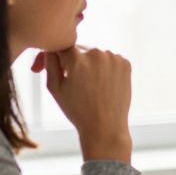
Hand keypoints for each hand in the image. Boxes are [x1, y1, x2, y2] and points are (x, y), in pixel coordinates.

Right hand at [32, 47, 132, 161]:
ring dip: (91, 65)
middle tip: (75, 83)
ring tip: (90, 87)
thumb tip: (50, 47)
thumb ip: (49, 63)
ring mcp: (114, 57)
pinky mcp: (126, 63)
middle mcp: (97, 53)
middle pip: (80, 50)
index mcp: (77, 58)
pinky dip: (106, 68)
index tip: (59, 70)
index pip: (61, 47)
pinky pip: (110, 60)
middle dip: (75, 62)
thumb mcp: (54, 88)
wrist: (106, 127)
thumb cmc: (77, 110)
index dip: (57, 58)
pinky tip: (103, 85)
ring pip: (96, 55)